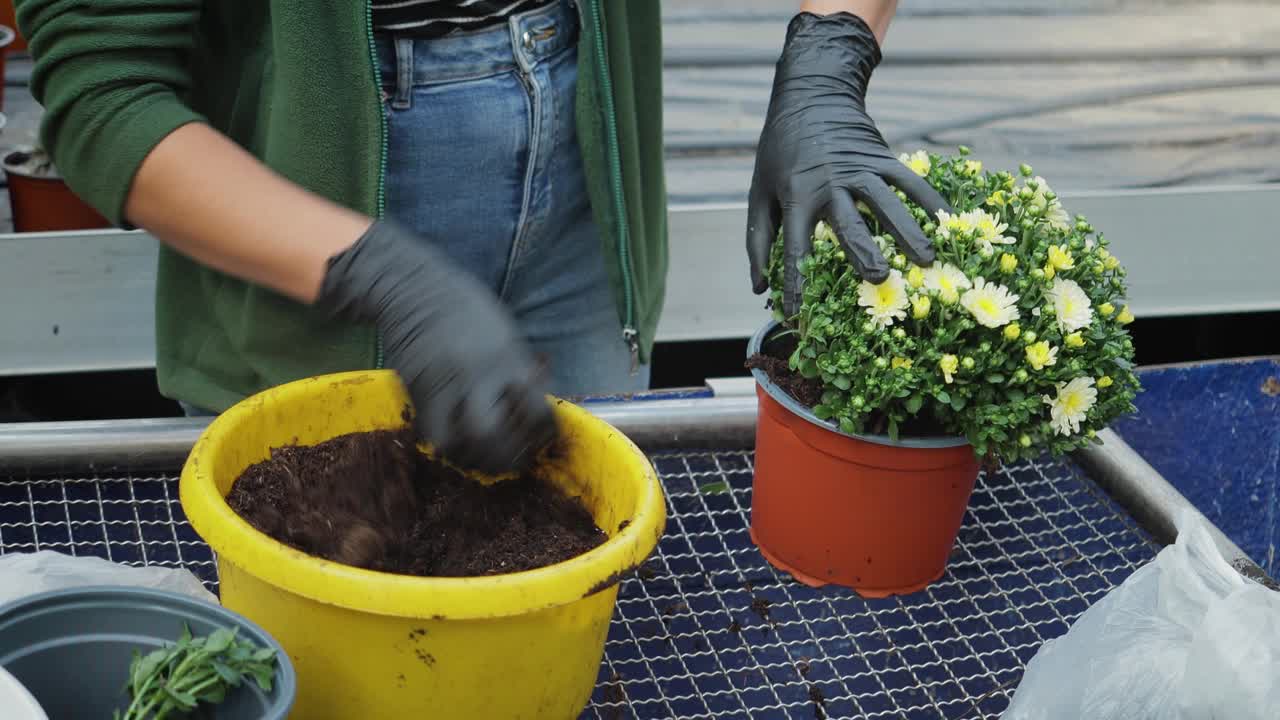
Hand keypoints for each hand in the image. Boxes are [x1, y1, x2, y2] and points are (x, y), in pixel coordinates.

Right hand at [317, 221, 557, 474]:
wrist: (413, 288)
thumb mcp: (507, 333)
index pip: (535, 411)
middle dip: (506, 456)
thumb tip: (534, 408)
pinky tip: (459, 445)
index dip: (543, 433)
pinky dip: (448, 448)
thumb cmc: (468, 306)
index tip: (544, 439)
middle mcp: (476, 376)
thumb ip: (519, 370)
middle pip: (491, 435)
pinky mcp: (416, 393)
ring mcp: (442, 387)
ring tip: (485, 457)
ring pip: (456, 444)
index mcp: (508, 358)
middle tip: (514, 459)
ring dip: (474, 459)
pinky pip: (432, 435)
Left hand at [746, 11, 952, 314]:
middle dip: (863, 251)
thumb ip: (759, 241)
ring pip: (886, 202)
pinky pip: (908, 180)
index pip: (795, 247)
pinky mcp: (881, 156)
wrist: (809, 97)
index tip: (800, 315)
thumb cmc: (779, 154)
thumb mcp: (759, 194)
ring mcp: (858, 168)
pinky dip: (929, 199)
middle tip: (879, 279)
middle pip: (848, 223)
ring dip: (907, 231)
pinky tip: (948, 221)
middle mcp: (829, 184)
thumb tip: (759, 287)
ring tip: (926, 259)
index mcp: (796, 196)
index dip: (796, 282)